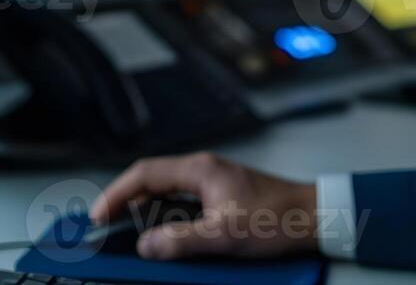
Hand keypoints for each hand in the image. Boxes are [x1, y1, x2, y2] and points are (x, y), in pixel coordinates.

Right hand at [90, 152, 318, 260]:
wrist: (318, 216)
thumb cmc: (278, 220)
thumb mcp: (225, 236)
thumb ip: (181, 241)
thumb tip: (146, 245)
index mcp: (200, 170)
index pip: (143, 175)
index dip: (115, 195)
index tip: (97, 217)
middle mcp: (203, 169)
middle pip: (150, 180)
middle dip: (124, 202)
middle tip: (104, 226)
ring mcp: (214, 181)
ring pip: (166, 190)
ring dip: (144, 209)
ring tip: (126, 231)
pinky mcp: (223, 194)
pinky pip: (182, 200)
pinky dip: (165, 214)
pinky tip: (163, 233)